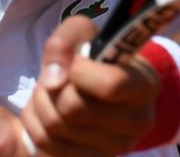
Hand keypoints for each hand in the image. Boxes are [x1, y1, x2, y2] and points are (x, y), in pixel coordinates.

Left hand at [20, 15, 161, 155]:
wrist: (98, 86)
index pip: (111, 85)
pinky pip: (45, 145)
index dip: (80, 71)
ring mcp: (115, 148)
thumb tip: (53, 80)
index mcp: (145, 85)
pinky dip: (34, 124)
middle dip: (51, 87)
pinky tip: (45, 111)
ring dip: (39, 103)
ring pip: (54, 127)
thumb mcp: (84, 33)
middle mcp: (137, 122)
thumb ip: (66, 40)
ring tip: (50, 93)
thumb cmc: (94, 56)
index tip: (75, 64)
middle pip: (72, 108)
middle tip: (56, 78)